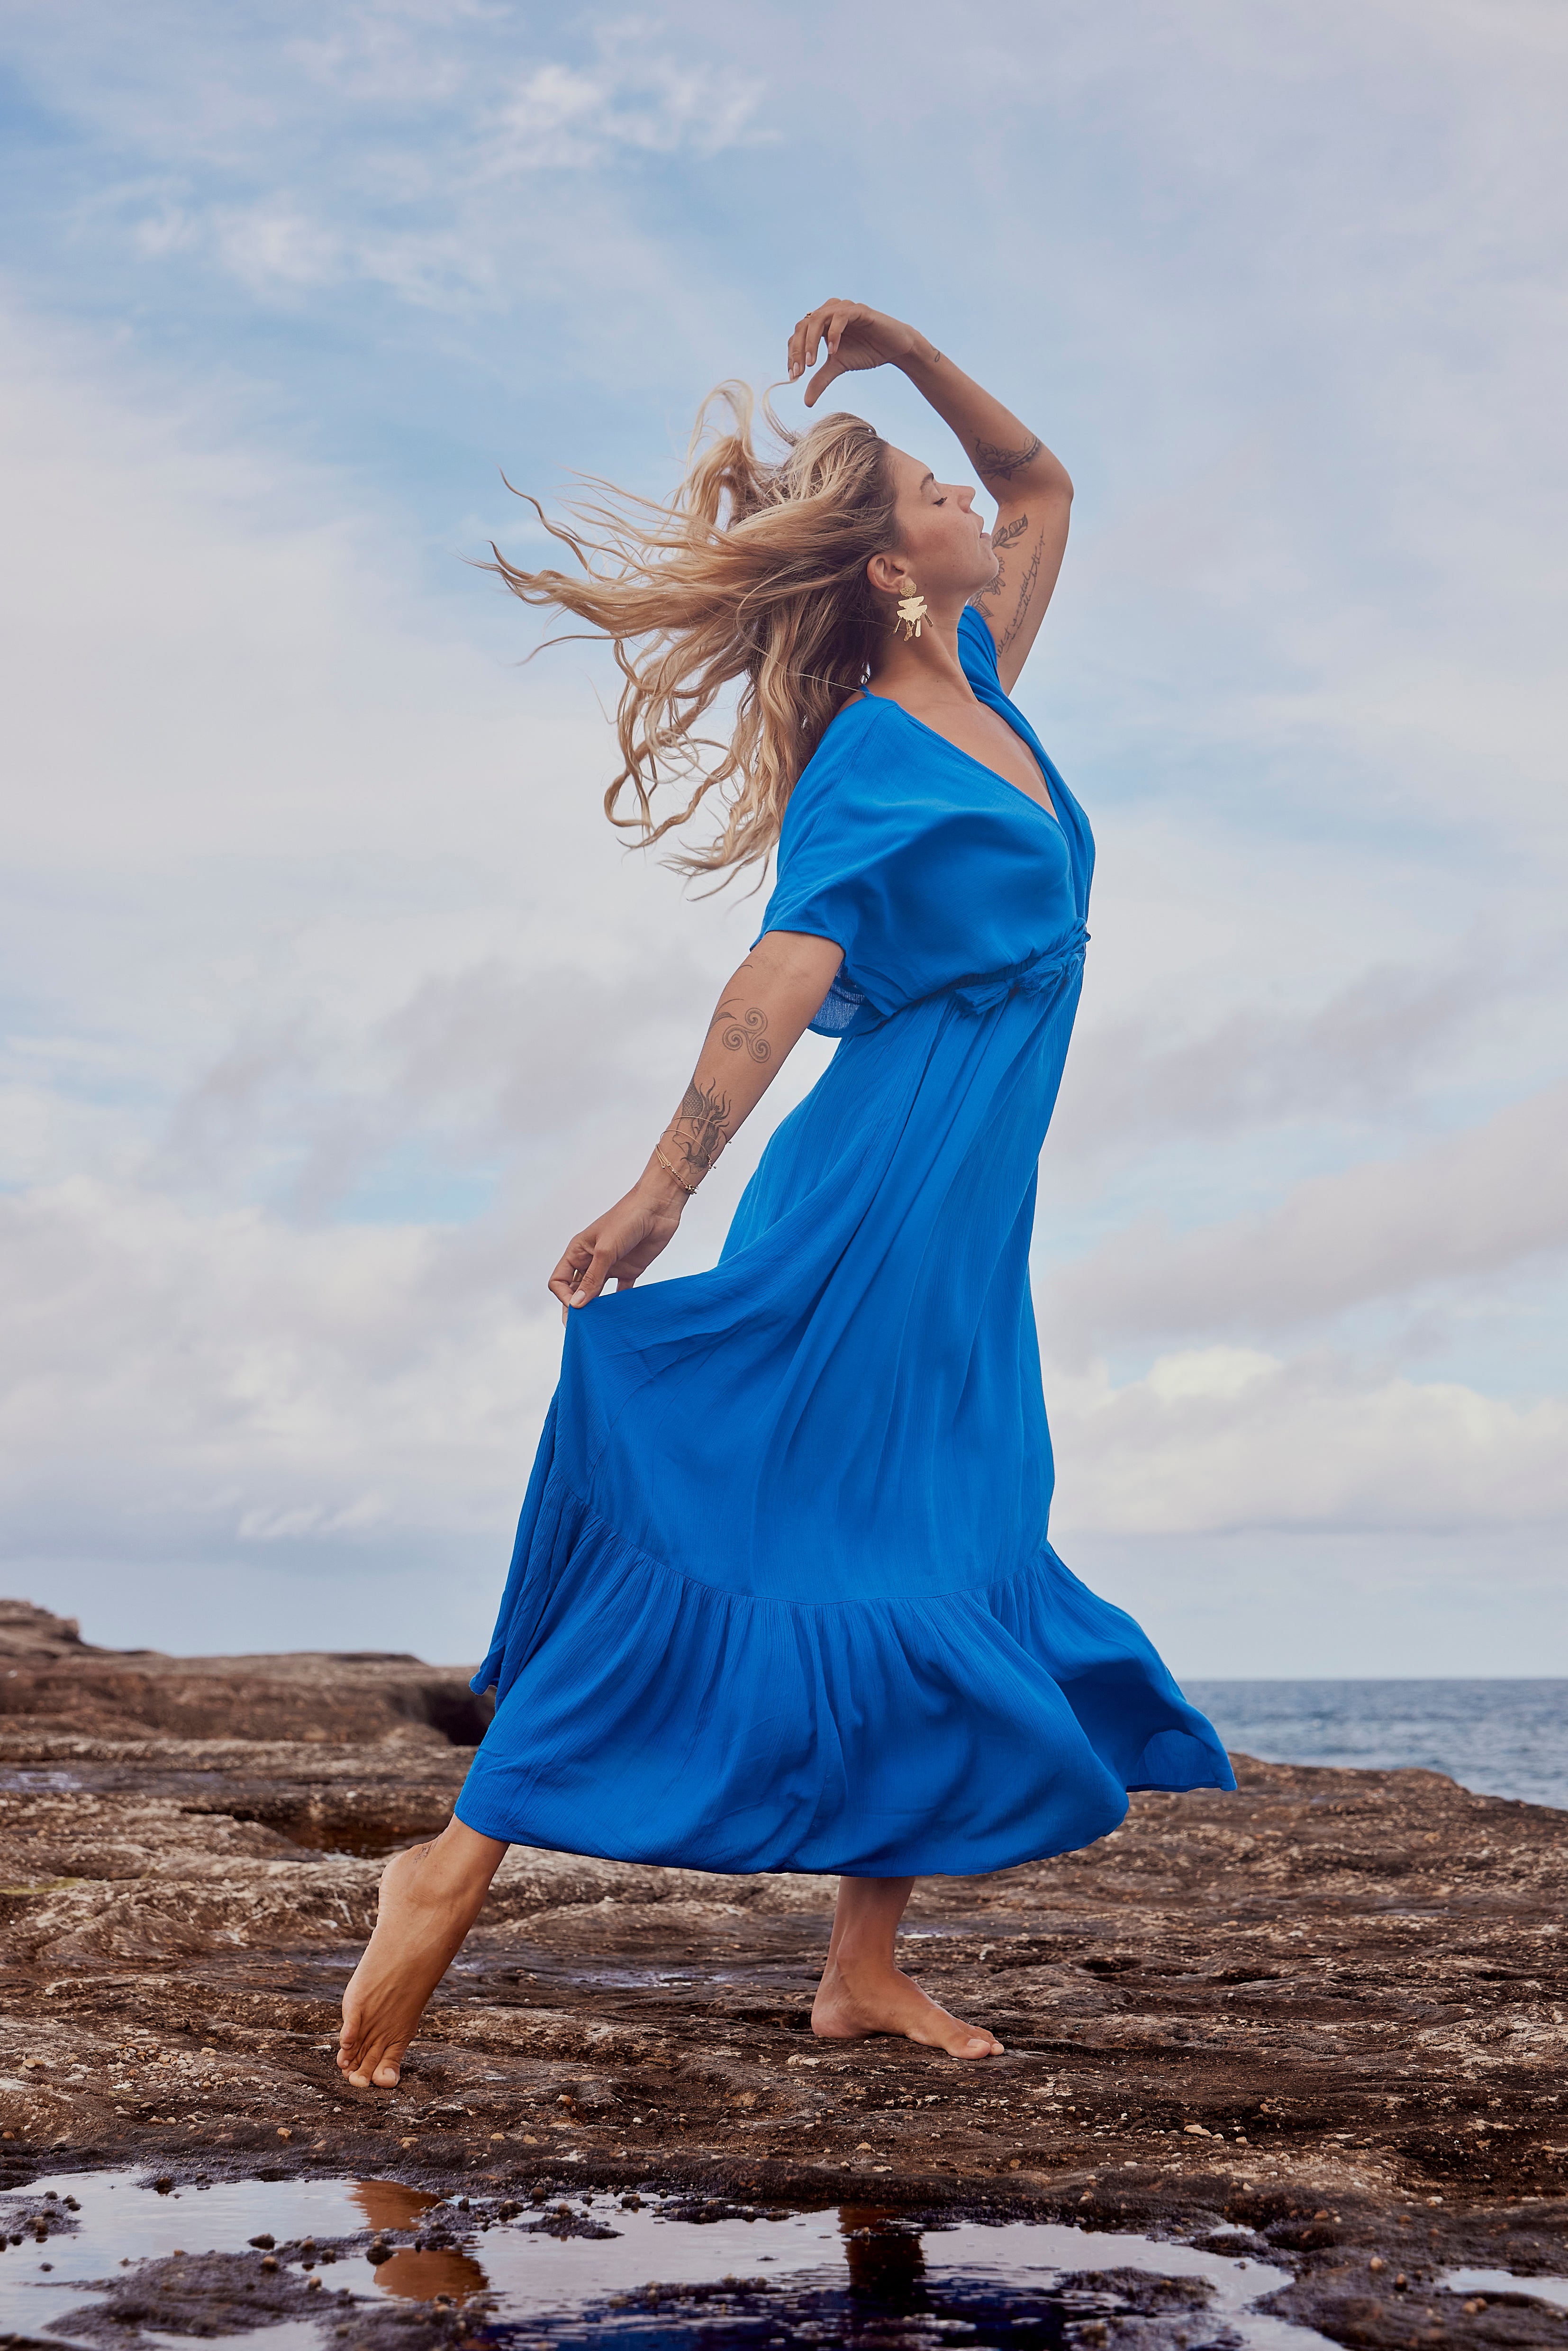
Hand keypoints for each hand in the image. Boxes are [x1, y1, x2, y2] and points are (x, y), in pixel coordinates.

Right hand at [548, 1166, 686, 1320]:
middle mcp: (591, 1260)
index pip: (560, 1280)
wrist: (658, 1207)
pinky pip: (620, 1292)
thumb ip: (592, 1278)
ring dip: (597, 1308)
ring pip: (597, 1293)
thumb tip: (576, 1305)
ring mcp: (610, 1266)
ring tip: (599, 1327)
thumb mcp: (606, 1250)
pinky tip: (620, 1317)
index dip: (564, 1296)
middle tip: (582, 1329)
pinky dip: (619, 1303)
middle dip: (577, 1307)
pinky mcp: (629, 1270)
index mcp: (578, 1251)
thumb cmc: (627, 1219)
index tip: (576, 1309)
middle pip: (576, 1290)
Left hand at [787, 300, 923, 408]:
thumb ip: (820, 380)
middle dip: (799, 350)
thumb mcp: (838, 368)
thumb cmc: (865, 352)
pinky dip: (833, 334)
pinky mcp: (858, 310)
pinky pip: (840, 317)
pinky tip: (833, 352)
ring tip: (812, 364)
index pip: (798, 335)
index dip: (792, 354)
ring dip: (812, 342)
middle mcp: (829, 311)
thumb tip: (806, 402)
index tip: (794, 376)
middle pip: (803, 325)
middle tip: (800, 373)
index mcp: (821, 324)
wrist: (894, 348)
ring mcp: (843, 308)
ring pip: (818, 318)